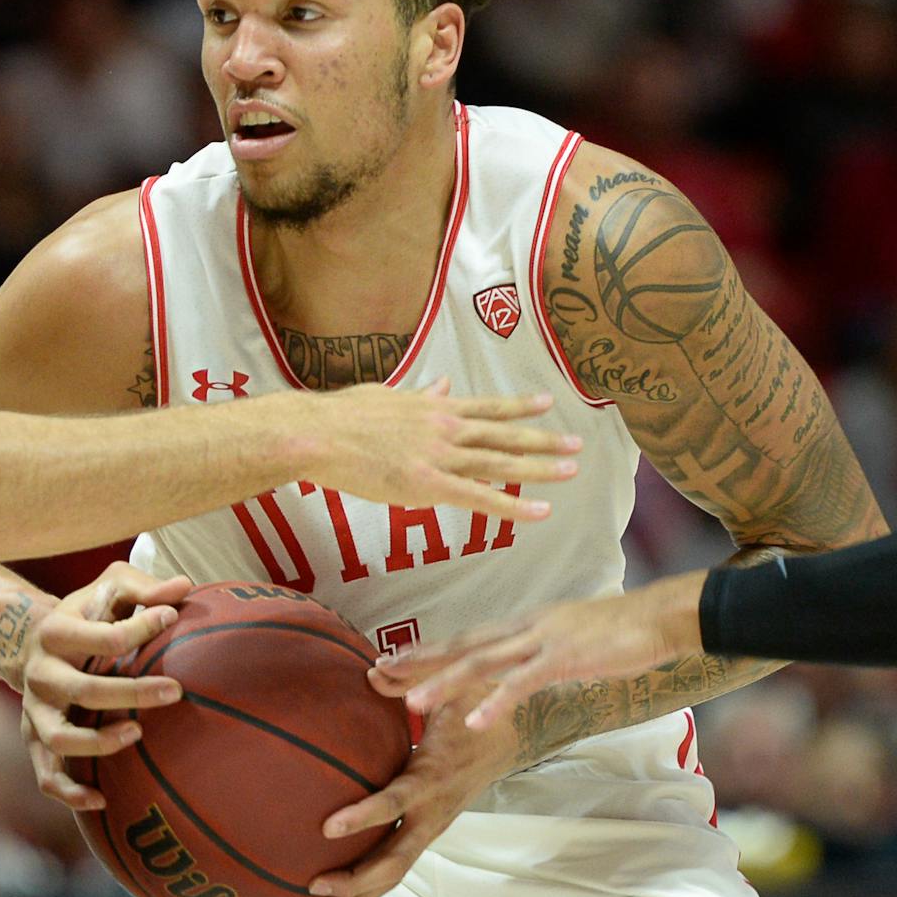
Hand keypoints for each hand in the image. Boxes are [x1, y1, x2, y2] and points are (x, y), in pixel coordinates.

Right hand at [19, 564, 192, 810]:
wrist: (30, 642)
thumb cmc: (85, 614)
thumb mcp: (107, 588)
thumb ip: (142, 587)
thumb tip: (184, 587)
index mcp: (55, 632)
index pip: (102, 635)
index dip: (141, 627)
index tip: (172, 620)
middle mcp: (39, 674)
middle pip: (83, 690)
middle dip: (132, 692)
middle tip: (176, 690)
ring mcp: (34, 711)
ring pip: (59, 738)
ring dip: (98, 742)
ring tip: (137, 734)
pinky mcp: (34, 740)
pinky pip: (46, 776)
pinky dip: (70, 793)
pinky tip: (103, 801)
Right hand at [303, 379, 580, 522]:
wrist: (319, 435)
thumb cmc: (341, 416)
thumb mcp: (385, 396)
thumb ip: (417, 395)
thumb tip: (440, 385)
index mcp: (434, 409)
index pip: (486, 407)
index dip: (519, 407)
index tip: (546, 404)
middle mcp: (446, 429)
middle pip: (504, 434)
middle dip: (543, 439)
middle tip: (577, 444)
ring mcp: (440, 456)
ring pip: (500, 462)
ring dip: (539, 467)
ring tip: (570, 470)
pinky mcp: (428, 485)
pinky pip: (481, 497)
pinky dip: (513, 505)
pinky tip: (540, 511)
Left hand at [306, 696, 519, 896]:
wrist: (516, 735)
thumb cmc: (477, 708)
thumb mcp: (453, 686)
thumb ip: (413, 678)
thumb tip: (372, 671)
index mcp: (434, 776)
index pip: (396, 801)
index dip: (364, 816)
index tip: (328, 827)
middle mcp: (433, 811)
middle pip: (395, 859)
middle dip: (355, 879)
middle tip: (313, 885)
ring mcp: (431, 827)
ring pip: (396, 872)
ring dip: (358, 894)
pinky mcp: (426, 832)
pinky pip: (397, 864)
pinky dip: (367, 884)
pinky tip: (332, 894)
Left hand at [369, 572, 706, 732]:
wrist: (661, 615)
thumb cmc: (618, 631)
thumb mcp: (565, 640)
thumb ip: (534, 655)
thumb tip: (511, 672)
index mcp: (521, 626)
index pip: (462, 639)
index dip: (423, 651)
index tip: (386, 662)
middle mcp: (523, 629)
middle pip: (459, 647)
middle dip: (417, 662)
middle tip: (376, 676)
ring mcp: (542, 642)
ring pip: (482, 663)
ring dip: (444, 684)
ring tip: (412, 705)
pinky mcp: (565, 659)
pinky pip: (523, 683)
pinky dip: (496, 702)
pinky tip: (473, 723)